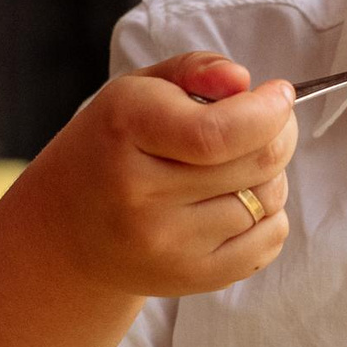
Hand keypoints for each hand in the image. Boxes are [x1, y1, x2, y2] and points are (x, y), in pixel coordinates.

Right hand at [15, 52, 296, 301]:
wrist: (68, 230)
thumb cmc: (114, 147)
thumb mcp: (139, 90)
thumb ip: (196, 70)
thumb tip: (243, 81)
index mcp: (127, 129)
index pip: (220, 132)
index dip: (267, 112)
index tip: (278, 95)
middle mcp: (140, 192)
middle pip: (257, 163)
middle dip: (279, 135)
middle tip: (269, 125)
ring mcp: (165, 242)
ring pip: (267, 201)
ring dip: (271, 177)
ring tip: (240, 168)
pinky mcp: (188, 277)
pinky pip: (268, 243)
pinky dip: (269, 217)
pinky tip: (238, 203)